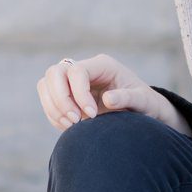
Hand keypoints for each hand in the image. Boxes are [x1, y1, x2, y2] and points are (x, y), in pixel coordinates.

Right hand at [36, 53, 189, 136]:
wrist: (142, 113)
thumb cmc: (145, 104)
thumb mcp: (143, 101)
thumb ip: (128, 98)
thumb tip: (107, 99)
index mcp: (103, 65)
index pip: (76, 71)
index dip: (78, 93)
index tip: (92, 115)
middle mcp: (85, 69)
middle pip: (54, 73)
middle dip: (60, 99)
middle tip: (76, 120)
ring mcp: (73, 81)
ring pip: (46, 85)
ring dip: (54, 107)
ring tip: (73, 125)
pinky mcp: (66, 95)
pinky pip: (48, 100)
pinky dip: (54, 115)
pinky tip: (70, 127)